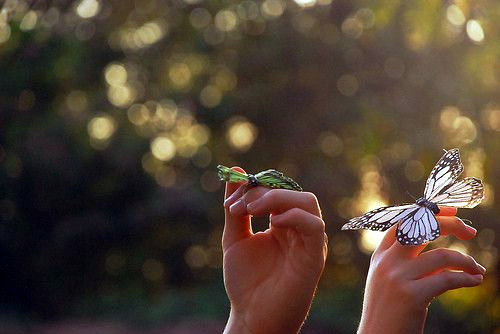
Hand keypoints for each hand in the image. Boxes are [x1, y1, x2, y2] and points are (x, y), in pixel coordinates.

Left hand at [222, 167, 327, 333]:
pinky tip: (272, 224)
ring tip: (253, 211)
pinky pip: (313, 225)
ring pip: (306, 202)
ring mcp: (307, 241)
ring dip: (277, 198)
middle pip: (291, 191)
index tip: (230, 204)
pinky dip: (293, 216)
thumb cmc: (245, 281)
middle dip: (264, 192)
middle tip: (241, 207)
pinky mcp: (313, 256)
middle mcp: (297, 229)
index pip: (275, 190)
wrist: (251, 316)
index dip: (253, 189)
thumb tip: (235, 170)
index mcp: (281, 223)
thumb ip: (235, 208)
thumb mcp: (234, 238)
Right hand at [358, 207, 485, 333]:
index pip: (403, 223)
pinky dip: (467, 278)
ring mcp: (398, 278)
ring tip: (477, 269)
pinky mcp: (412, 296)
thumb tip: (444, 252)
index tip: (451, 211)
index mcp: (380, 256)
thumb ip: (407, 263)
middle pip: (422, 229)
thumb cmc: (386, 311)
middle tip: (470, 232)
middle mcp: (387, 263)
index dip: (429, 213)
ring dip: (467, 260)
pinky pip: (448, 279)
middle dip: (450, 225)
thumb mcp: (388, 281)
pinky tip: (475, 280)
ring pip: (442, 256)